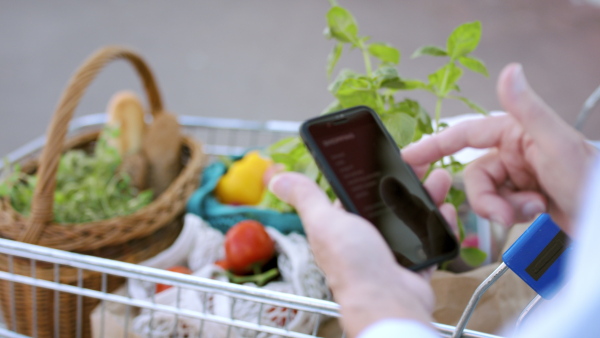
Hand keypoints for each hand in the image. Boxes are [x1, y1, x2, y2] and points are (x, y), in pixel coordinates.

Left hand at [269, 168, 454, 336]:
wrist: (387, 301)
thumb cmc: (352, 264)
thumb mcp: (324, 221)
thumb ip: (306, 197)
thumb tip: (278, 178)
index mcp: (343, 226)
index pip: (358, 193)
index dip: (374, 174)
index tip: (389, 156)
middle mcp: (366, 239)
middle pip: (390, 202)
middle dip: (407, 182)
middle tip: (422, 163)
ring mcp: (392, 252)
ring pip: (413, 218)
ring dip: (428, 197)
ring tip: (439, 180)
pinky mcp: (414, 264)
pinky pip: (431, 240)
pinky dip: (439, 225)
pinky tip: (445, 211)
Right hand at [403, 63, 596, 233]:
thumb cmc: (590, 179)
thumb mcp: (556, 143)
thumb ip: (527, 109)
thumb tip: (509, 72)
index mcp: (515, 133)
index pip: (464, 135)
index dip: (434, 145)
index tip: (409, 157)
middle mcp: (513, 153)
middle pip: (474, 175)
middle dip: (486, 197)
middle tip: (504, 211)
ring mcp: (517, 178)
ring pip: (484, 196)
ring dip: (502, 208)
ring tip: (530, 211)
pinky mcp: (522, 201)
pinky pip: (499, 210)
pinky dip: (512, 216)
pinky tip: (535, 214)